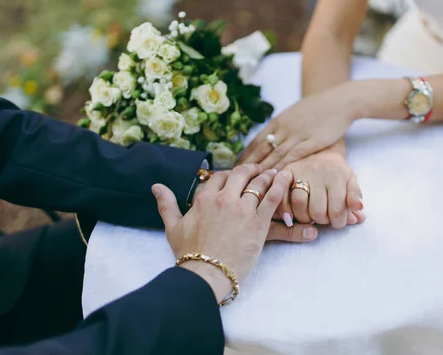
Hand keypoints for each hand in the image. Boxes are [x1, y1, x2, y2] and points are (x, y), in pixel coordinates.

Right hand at [153, 165, 316, 301]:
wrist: (206, 273)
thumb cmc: (189, 254)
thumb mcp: (173, 227)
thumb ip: (167, 204)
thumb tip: (156, 187)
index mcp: (204, 199)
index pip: (219, 177)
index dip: (228, 175)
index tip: (234, 176)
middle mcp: (224, 199)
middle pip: (240, 175)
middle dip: (250, 170)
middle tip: (258, 169)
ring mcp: (242, 209)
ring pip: (258, 183)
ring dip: (267, 175)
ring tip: (274, 173)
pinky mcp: (258, 222)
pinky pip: (272, 197)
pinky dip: (280, 185)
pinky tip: (285, 178)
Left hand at [239, 84, 356, 169]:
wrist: (339, 102)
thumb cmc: (317, 108)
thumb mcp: (293, 114)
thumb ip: (281, 127)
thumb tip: (269, 139)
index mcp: (277, 121)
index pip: (256, 141)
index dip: (245, 155)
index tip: (234, 167)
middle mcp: (283, 128)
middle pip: (261, 150)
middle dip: (248, 165)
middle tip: (236, 179)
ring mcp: (296, 135)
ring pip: (274, 155)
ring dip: (262, 169)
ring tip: (251, 181)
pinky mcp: (310, 142)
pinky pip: (292, 157)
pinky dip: (281, 167)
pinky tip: (274, 176)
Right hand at [276, 149, 365, 228]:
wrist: (320, 150)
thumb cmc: (337, 171)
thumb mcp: (351, 181)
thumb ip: (354, 198)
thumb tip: (359, 216)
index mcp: (336, 176)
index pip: (337, 210)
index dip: (338, 222)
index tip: (338, 221)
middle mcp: (318, 174)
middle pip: (317, 211)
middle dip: (322, 221)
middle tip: (324, 218)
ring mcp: (300, 172)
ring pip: (298, 204)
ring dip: (304, 218)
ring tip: (309, 217)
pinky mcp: (286, 172)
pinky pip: (281, 195)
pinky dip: (285, 209)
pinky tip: (292, 214)